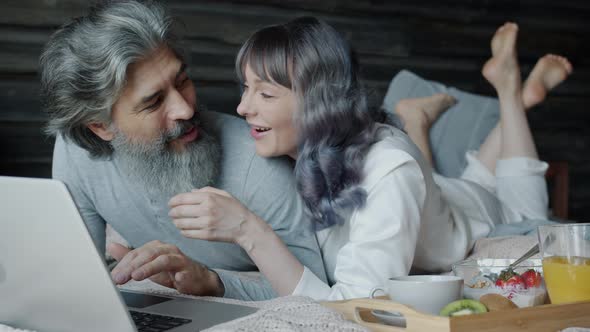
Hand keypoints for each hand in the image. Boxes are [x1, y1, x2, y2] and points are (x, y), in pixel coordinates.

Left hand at [107, 241, 222, 295]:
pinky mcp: (189, 270)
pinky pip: (183, 271)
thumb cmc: (172, 271)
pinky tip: (173, 279)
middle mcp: (167, 249)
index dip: (123, 264)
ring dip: (148, 268)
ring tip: (136, 276)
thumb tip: (111, 246)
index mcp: (155, 248)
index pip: (136, 254)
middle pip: (147, 254)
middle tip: (119, 278)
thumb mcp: (147, 266)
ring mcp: (179, 259)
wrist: (196, 280)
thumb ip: (130, 257)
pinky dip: (177, 274)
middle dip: (131, 267)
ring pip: (163, 260)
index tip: (113, 276)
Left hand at [168, 187, 255, 244]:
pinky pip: (188, 233)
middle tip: (171, 213)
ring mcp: (206, 223)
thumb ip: (206, 190)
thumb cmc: (235, 209)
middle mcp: (206, 210)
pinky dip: (183, 231)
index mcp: (208, 197)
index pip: (182, 198)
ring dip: (176, 223)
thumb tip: (191, 191)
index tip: (170, 204)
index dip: (173, 201)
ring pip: (181, 223)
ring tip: (176, 222)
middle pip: (179, 211)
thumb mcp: (223, 194)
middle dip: (172, 212)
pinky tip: (184, 229)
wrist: (245, 226)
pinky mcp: (206, 235)